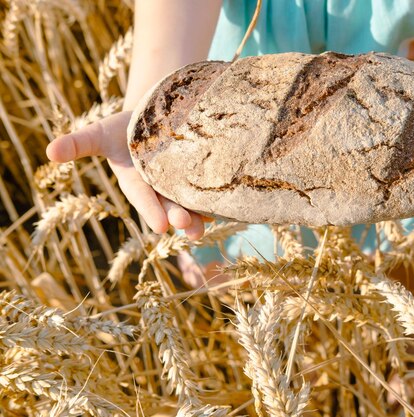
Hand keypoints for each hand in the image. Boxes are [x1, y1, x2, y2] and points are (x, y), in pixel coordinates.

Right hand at [46, 111, 207, 239]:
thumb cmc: (124, 128)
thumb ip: (78, 144)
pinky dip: (218, 197)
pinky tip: (229, 205)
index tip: (160, 226)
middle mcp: (160, 188)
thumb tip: (48, 152)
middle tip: (189, 228)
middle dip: (180, 216)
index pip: (143, 198)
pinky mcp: (201, 177)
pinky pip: (210, 189)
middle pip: (171, 205)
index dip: (151, 210)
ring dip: (200, 215)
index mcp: (137, 182)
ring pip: (192, 203)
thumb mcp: (100, 132)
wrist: (158, 114)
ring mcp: (181, 184)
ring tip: (207, 226)